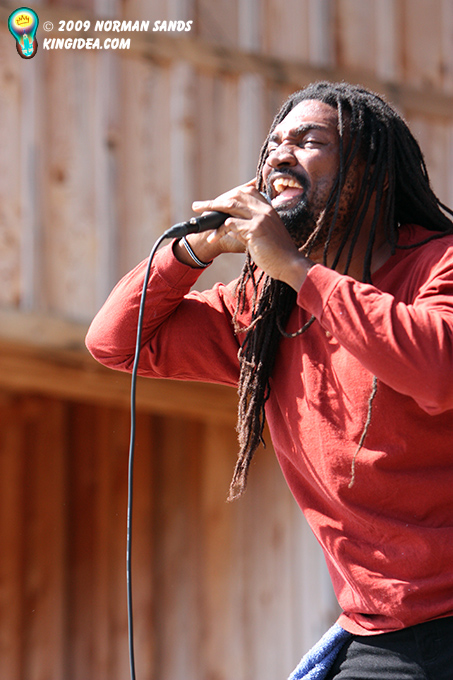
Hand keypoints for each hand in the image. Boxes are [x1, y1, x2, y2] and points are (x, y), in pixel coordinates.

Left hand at [192, 179, 313, 289]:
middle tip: (199, 206)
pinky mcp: (256, 228)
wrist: (290, 265)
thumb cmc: (277, 254)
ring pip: (231, 206)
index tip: (215, 203)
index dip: (228, 195)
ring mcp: (261, 217)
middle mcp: (265, 209)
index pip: (246, 191)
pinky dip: (219, 231)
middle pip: (235, 196)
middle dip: (215, 200)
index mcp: (268, 208)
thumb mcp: (260, 237)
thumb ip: (244, 230)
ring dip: (212, 210)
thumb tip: (227, 227)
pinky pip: (231, 224)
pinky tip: (213, 238)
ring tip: (199, 216)